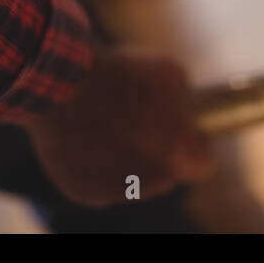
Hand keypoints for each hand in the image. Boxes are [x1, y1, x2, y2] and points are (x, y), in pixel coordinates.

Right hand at [23, 45, 212, 207]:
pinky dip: (96, 164)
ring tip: (112, 123)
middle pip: (166, 174)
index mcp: (180, 157)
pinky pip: (98, 181)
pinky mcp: (82, 192)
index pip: (202, 165)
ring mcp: (114, 192)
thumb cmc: (119, 74)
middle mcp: (150, 184)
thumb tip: (185, 109)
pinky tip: (90, 135)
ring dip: (129, 159)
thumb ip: (184, 98)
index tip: (187, 129)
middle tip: (145, 121)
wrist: (61, 84)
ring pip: (132, 180)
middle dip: (161, 151)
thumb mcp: (167, 70)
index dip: (196, 144)